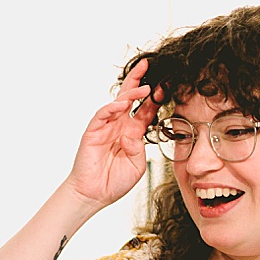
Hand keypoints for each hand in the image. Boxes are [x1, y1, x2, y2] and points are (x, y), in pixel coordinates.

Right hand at [64, 58, 158, 209]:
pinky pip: (101, 115)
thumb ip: (139, 148)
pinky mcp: (92, 133)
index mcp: (132, 134)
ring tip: (144, 87)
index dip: (155, 98)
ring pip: (117, 103)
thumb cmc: (114, 182)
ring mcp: (105, 128)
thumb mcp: (137, 165)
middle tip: (148, 64)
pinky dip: (110, 108)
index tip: (167, 85)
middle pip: (129, 98)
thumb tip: (134, 134)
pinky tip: (121, 104)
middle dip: (138, 81)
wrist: (94, 195)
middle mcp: (119, 127)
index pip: (145, 110)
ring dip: (129, 93)